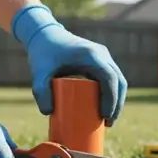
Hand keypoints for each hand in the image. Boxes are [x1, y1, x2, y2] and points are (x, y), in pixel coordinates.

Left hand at [12, 5, 127, 126]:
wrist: (44, 34)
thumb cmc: (43, 53)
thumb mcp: (39, 71)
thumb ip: (40, 91)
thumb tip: (48, 113)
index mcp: (91, 55)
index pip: (109, 78)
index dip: (111, 99)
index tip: (105, 116)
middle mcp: (101, 54)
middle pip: (118, 81)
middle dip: (117, 104)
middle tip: (108, 123)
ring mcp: (103, 57)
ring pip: (118, 80)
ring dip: (117, 100)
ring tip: (108, 120)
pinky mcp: (100, 61)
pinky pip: (112, 78)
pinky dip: (113, 93)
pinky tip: (109, 107)